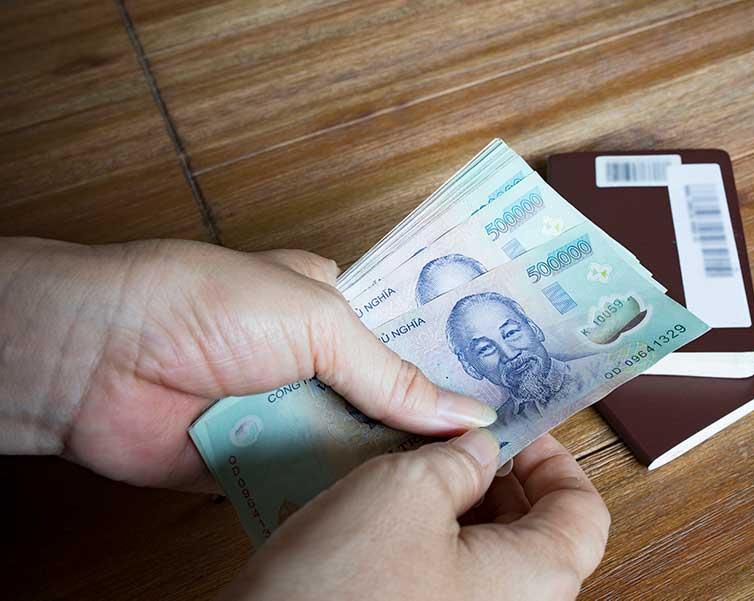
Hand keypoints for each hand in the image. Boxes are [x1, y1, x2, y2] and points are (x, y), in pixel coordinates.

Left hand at [0, 237, 495, 489]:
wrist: (100, 358)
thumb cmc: (201, 303)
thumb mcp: (316, 321)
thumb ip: (392, 373)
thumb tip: (465, 413)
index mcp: (332, 308)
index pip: (408, 338)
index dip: (454, 363)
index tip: (504, 391)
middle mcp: (313, 362)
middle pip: (386, 399)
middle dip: (427, 423)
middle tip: (491, 452)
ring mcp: (286, 414)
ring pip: (354, 447)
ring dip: (385, 464)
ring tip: (454, 487)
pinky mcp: (257, 462)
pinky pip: (313, 485)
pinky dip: (338, 496)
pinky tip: (384, 509)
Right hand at [220, 431, 609, 600]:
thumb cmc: (344, 587)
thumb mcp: (408, 490)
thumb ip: (461, 458)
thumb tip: (481, 448)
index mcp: (535, 580)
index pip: (585, 511)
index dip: (555, 459)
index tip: (517, 428)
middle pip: (535, 530)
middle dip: (497, 475)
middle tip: (453, 438)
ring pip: (485, 551)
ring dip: (456, 500)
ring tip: (411, 464)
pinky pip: (446, 573)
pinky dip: (428, 533)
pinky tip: (384, 505)